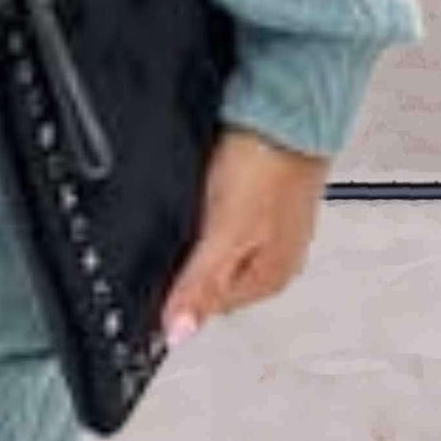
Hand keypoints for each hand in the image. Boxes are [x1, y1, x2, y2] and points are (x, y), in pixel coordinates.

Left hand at [158, 122, 330, 346]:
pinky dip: (209, 207)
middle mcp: (274, 258)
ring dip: (198, 233)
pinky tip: (203, 191)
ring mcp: (270, 226)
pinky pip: (225, 215)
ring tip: (186, 207)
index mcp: (269, 278)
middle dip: (187, 261)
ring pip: (218, 246)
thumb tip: (178, 333)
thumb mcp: (225, 232)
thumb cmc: (269, 166)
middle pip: (214, 277)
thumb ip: (200, 283)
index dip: (177, 292)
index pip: (209, 307)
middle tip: (169, 232)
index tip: (152, 273)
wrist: (289, 107)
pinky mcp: (262, 196)